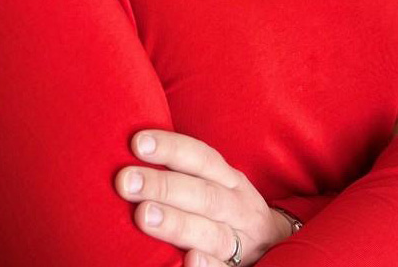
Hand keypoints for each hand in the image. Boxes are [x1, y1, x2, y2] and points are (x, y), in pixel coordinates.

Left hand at [115, 128, 292, 265]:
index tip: (137, 143)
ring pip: (211, 232)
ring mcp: (240, 241)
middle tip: (126, 182)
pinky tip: (188, 259)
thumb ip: (182, 171)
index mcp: (230, 180)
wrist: (271, 244)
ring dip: (178, 223)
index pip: (202, 158)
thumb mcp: (215, 184)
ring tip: (143, 215)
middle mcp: (237, 207)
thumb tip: (131, 151)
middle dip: (164, 186)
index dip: (172, 148)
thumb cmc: (224, 208)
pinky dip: (207, 265)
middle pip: (203, 195)